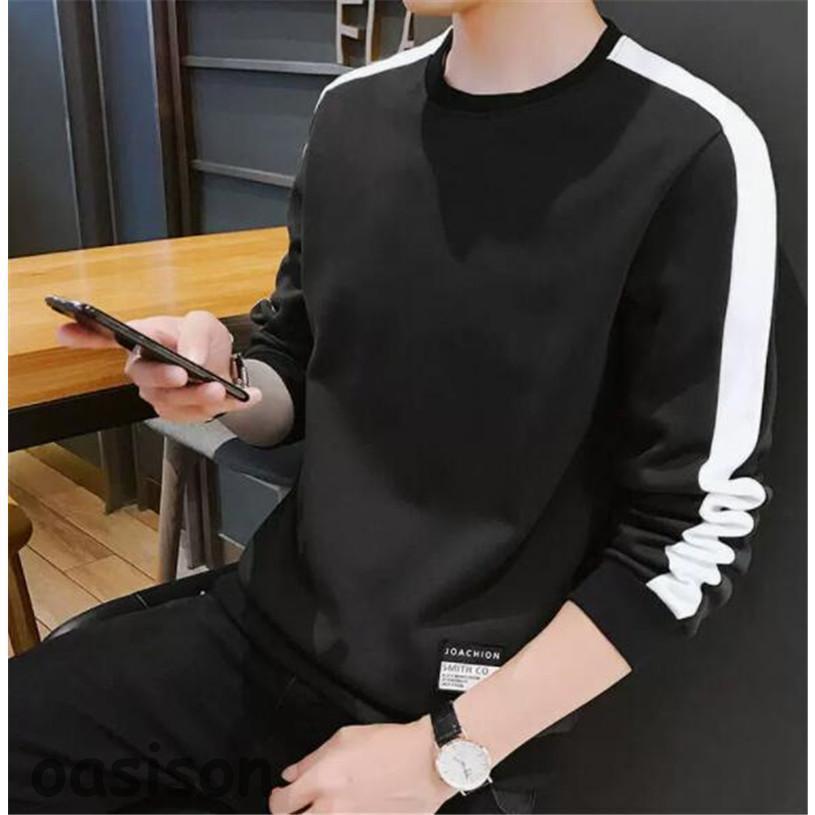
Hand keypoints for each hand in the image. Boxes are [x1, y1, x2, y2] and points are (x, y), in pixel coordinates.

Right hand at [57, 311, 261, 421]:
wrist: (226, 367)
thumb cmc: (203, 341)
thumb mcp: (205, 324)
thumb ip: (197, 333)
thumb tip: (192, 355)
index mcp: (142, 340)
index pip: (104, 338)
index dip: (83, 335)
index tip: (63, 330)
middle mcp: (144, 369)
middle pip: (141, 376)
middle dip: (162, 376)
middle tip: (183, 373)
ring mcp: (160, 394)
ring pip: (172, 401)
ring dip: (199, 396)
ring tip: (221, 389)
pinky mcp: (180, 413)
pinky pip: (198, 414)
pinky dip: (226, 405)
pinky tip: (248, 398)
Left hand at [268, 718, 453, 813]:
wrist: (427, 762)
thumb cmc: (391, 745)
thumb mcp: (344, 738)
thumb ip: (312, 759)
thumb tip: (292, 773)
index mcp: (323, 781)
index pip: (282, 804)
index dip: (277, 800)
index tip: (281, 796)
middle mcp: (333, 809)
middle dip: (295, 814)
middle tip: (301, 806)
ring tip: (331, 805)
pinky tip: (354, 808)